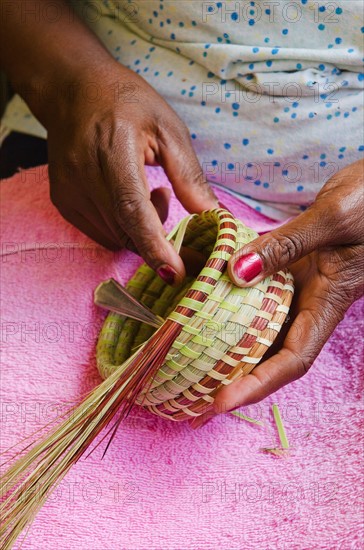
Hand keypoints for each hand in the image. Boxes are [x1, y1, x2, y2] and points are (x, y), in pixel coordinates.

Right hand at [45, 61, 216, 284]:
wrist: (72, 90)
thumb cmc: (126, 103)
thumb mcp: (168, 128)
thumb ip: (189, 176)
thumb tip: (214, 216)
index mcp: (113, 150)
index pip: (132, 208)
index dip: (154, 245)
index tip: (175, 273)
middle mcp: (84, 175)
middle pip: (126, 231)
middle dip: (160, 243)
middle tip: (178, 218)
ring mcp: (69, 192)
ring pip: (116, 237)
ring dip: (142, 231)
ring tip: (150, 192)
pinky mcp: (63, 202)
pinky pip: (102, 233)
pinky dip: (123, 227)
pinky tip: (130, 198)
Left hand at [190, 160, 363, 428]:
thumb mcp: (332, 219)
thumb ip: (286, 246)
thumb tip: (236, 273)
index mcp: (330, 299)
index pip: (293, 358)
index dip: (258, 384)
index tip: (221, 402)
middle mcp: (312, 299)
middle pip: (271, 349)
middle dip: (236, 373)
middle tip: (191, 385)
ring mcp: (299, 283)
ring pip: (259, 320)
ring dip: (227, 334)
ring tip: (186, 344)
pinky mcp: (289, 264)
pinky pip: (255, 286)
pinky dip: (228, 290)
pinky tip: (200, 285)